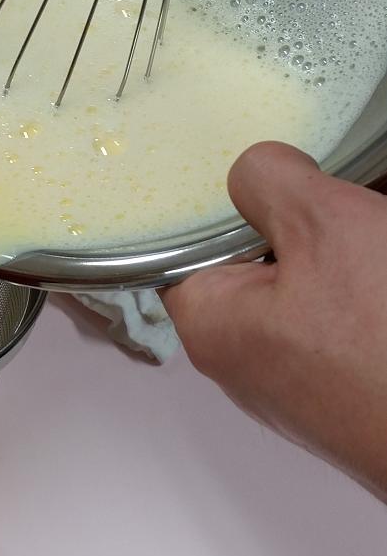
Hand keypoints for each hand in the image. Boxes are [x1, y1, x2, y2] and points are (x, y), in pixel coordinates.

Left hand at [164, 141, 386, 501]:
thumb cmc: (385, 346)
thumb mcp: (324, 226)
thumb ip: (272, 182)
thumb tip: (254, 170)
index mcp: (214, 322)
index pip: (189, 242)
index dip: (225, 197)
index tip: (262, 168)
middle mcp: (252, 361)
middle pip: (264, 258)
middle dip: (311, 216)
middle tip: (348, 189)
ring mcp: (308, 381)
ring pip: (321, 284)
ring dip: (353, 245)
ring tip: (377, 217)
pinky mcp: (355, 388)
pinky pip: (355, 316)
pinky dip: (372, 281)